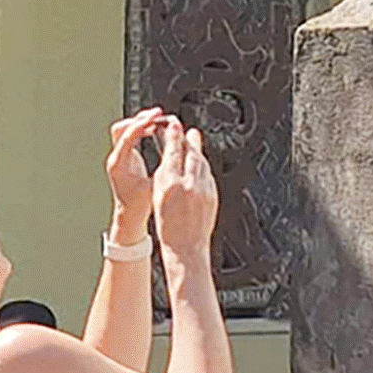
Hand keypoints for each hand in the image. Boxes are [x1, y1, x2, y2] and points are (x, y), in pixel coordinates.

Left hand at [105, 109, 168, 234]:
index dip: (143, 123)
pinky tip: (154, 130)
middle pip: (121, 128)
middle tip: (157, 114)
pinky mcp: (124, 158)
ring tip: (158, 120)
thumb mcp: (154, 186)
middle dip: (140, 119)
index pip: (127, 135)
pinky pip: (130, 137)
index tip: (157, 117)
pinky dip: (141, 131)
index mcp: (119, 163)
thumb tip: (173, 151)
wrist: (128, 217)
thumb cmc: (138, 205)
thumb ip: (161, 169)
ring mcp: (118, 158)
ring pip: (124, 131)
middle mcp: (115, 158)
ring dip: (140, 124)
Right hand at [151, 124, 219, 256]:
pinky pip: (208, 174)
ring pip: (202, 162)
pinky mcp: (213, 195)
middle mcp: (190, 185)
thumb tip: (169, 156)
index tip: (171, 124)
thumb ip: (165, 175)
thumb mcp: (158, 197)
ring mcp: (204, 190)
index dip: (172, 135)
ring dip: (197, 150)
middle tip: (186, 129)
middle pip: (191, 153)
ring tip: (193, 140)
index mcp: (171, 184)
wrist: (186, 247)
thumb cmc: (169, 227)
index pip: (172, 152)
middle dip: (188, 138)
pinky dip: (203, 165)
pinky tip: (200, 163)